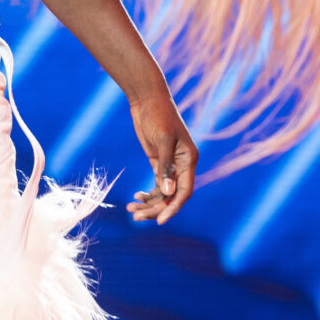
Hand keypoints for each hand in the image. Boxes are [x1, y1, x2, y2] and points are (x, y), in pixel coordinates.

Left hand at [126, 92, 196, 223]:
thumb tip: (167, 193)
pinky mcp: (158, 162)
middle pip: (171, 196)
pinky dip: (147, 194)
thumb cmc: (158, 114)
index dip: (173, 207)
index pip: (184, 191)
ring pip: (163, 193)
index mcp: (189, 160)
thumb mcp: (162, 139)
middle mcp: (182, 166)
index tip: (159, 220)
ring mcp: (169, 165)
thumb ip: (165, 166)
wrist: (146, 98)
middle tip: (136, 217)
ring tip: (131, 210)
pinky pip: (156, 185)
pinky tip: (135, 198)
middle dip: (155, 208)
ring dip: (149, 203)